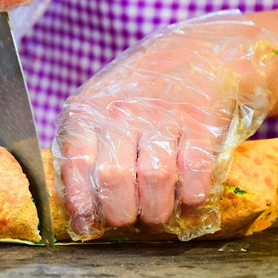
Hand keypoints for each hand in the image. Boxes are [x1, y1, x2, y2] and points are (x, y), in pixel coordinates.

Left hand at [52, 11, 277, 240]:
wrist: (201, 51)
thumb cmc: (141, 90)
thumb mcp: (101, 105)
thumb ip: (86, 149)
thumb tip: (79, 213)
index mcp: (89, 110)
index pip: (76, 164)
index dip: (81, 202)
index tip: (88, 226)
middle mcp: (122, 111)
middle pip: (113, 178)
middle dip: (120, 213)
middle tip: (128, 220)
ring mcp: (162, 115)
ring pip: (153, 179)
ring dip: (157, 210)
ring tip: (157, 214)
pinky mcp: (201, 121)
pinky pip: (195, 170)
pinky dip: (193, 195)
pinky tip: (190, 199)